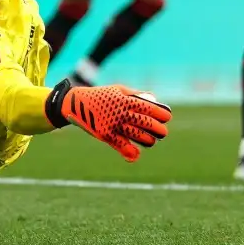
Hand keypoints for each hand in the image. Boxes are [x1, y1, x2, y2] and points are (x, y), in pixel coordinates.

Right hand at [44, 82, 171, 161]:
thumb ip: (136, 95)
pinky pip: (121, 145)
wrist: (76, 104)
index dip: (161, 114)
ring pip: (137, 135)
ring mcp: (114, 124)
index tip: (167, 117)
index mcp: (126, 100)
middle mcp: (121, 112)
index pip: (149, 108)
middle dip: (158, 129)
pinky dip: (130, 152)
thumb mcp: (119, 90)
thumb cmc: (101, 96)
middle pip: (146, 123)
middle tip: (163, 132)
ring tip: (151, 140)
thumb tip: (154, 99)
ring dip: (148, 140)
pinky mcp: (106, 135)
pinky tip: (136, 154)